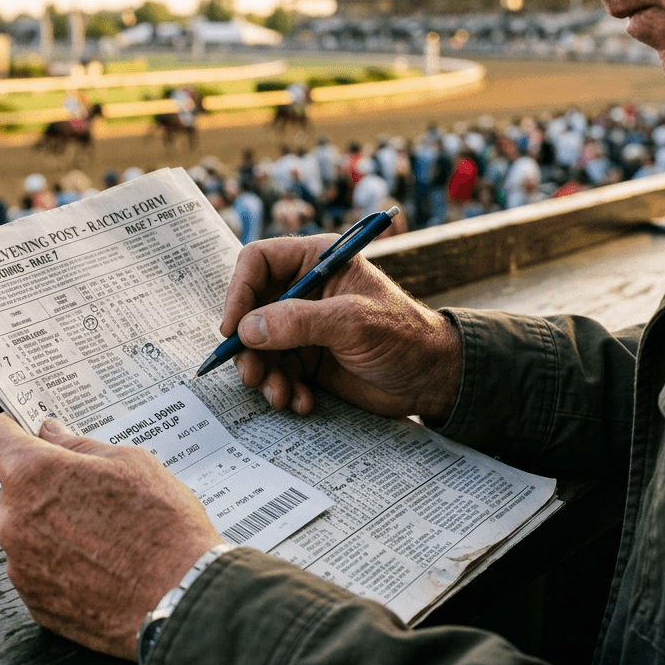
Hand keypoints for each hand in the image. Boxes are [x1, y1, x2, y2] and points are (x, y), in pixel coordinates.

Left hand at [0, 413, 222, 658]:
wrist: (183, 598)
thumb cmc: (163, 529)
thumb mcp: (130, 463)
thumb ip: (78, 446)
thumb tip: (52, 435)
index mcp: (34, 477)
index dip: (8, 432)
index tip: (21, 434)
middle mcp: (14, 523)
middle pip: (16, 492)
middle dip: (46, 489)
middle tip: (92, 496)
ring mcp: (21, 568)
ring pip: (28, 534)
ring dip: (55, 530)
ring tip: (106, 538)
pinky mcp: (35, 604)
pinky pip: (40, 572)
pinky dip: (62, 566)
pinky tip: (102, 567)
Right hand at [221, 235, 460, 418]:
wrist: (432, 380)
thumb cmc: (404, 337)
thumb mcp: (352, 323)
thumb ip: (299, 321)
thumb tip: (247, 329)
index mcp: (317, 261)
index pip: (258, 262)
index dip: (239, 292)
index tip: (232, 328)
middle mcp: (304, 290)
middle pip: (251, 309)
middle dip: (248, 346)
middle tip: (251, 375)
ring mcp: (303, 327)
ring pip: (259, 346)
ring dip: (264, 375)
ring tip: (281, 396)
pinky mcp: (307, 359)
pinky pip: (276, 371)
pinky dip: (283, 389)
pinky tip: (302, 402)